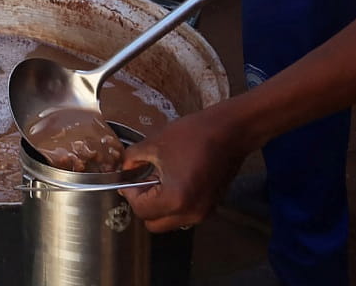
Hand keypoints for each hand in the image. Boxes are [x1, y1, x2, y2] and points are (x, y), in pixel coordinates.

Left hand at [122, 107, 254, 232]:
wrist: (230, 131)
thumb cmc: (192, 135)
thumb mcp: (154, 144)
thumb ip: (132, 160)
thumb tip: (125, 171)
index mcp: (175, 199)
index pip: (141, 210)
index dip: (130, 194)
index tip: (129, 179)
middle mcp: (190, 213)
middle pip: (154, 223)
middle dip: (143, 205)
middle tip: (141, 183)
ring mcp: (203, 213)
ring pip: (169, 221)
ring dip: (159, 207)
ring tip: (158, 181)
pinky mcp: (211, 207)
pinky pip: (184, 215)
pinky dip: (174, 204)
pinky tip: (174, 182)